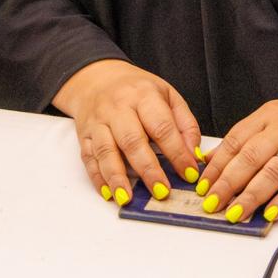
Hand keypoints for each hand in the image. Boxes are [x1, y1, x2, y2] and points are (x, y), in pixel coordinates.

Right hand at [52, 59, 201, 205]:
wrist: (98, 79)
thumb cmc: (138, 90)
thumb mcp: (167, 95)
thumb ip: (184, 124)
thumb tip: (194, 154)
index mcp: (144, 95)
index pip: (162, 126)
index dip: (177, 152)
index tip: (189, 173)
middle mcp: (118, 107)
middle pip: (132, 140)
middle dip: (148, 169)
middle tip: (162, 192)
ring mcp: (98, 121)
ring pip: (106, 151)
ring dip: (117, 177)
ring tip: (128, 199)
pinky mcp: (83, 135)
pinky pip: (88, 158)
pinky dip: (98, 178)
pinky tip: (109, 193)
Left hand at [194, 93, 277, 223]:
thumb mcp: (276, 119)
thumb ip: (246, 138)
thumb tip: (212, 159)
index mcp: (269, 116)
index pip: (236, 140)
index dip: (217, 165)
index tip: (202, 186)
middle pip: (250, 156)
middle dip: (228, 183)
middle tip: (212, 204)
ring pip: (272, 171)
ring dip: (251, 195)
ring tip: (236, 213)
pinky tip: (272, 213)